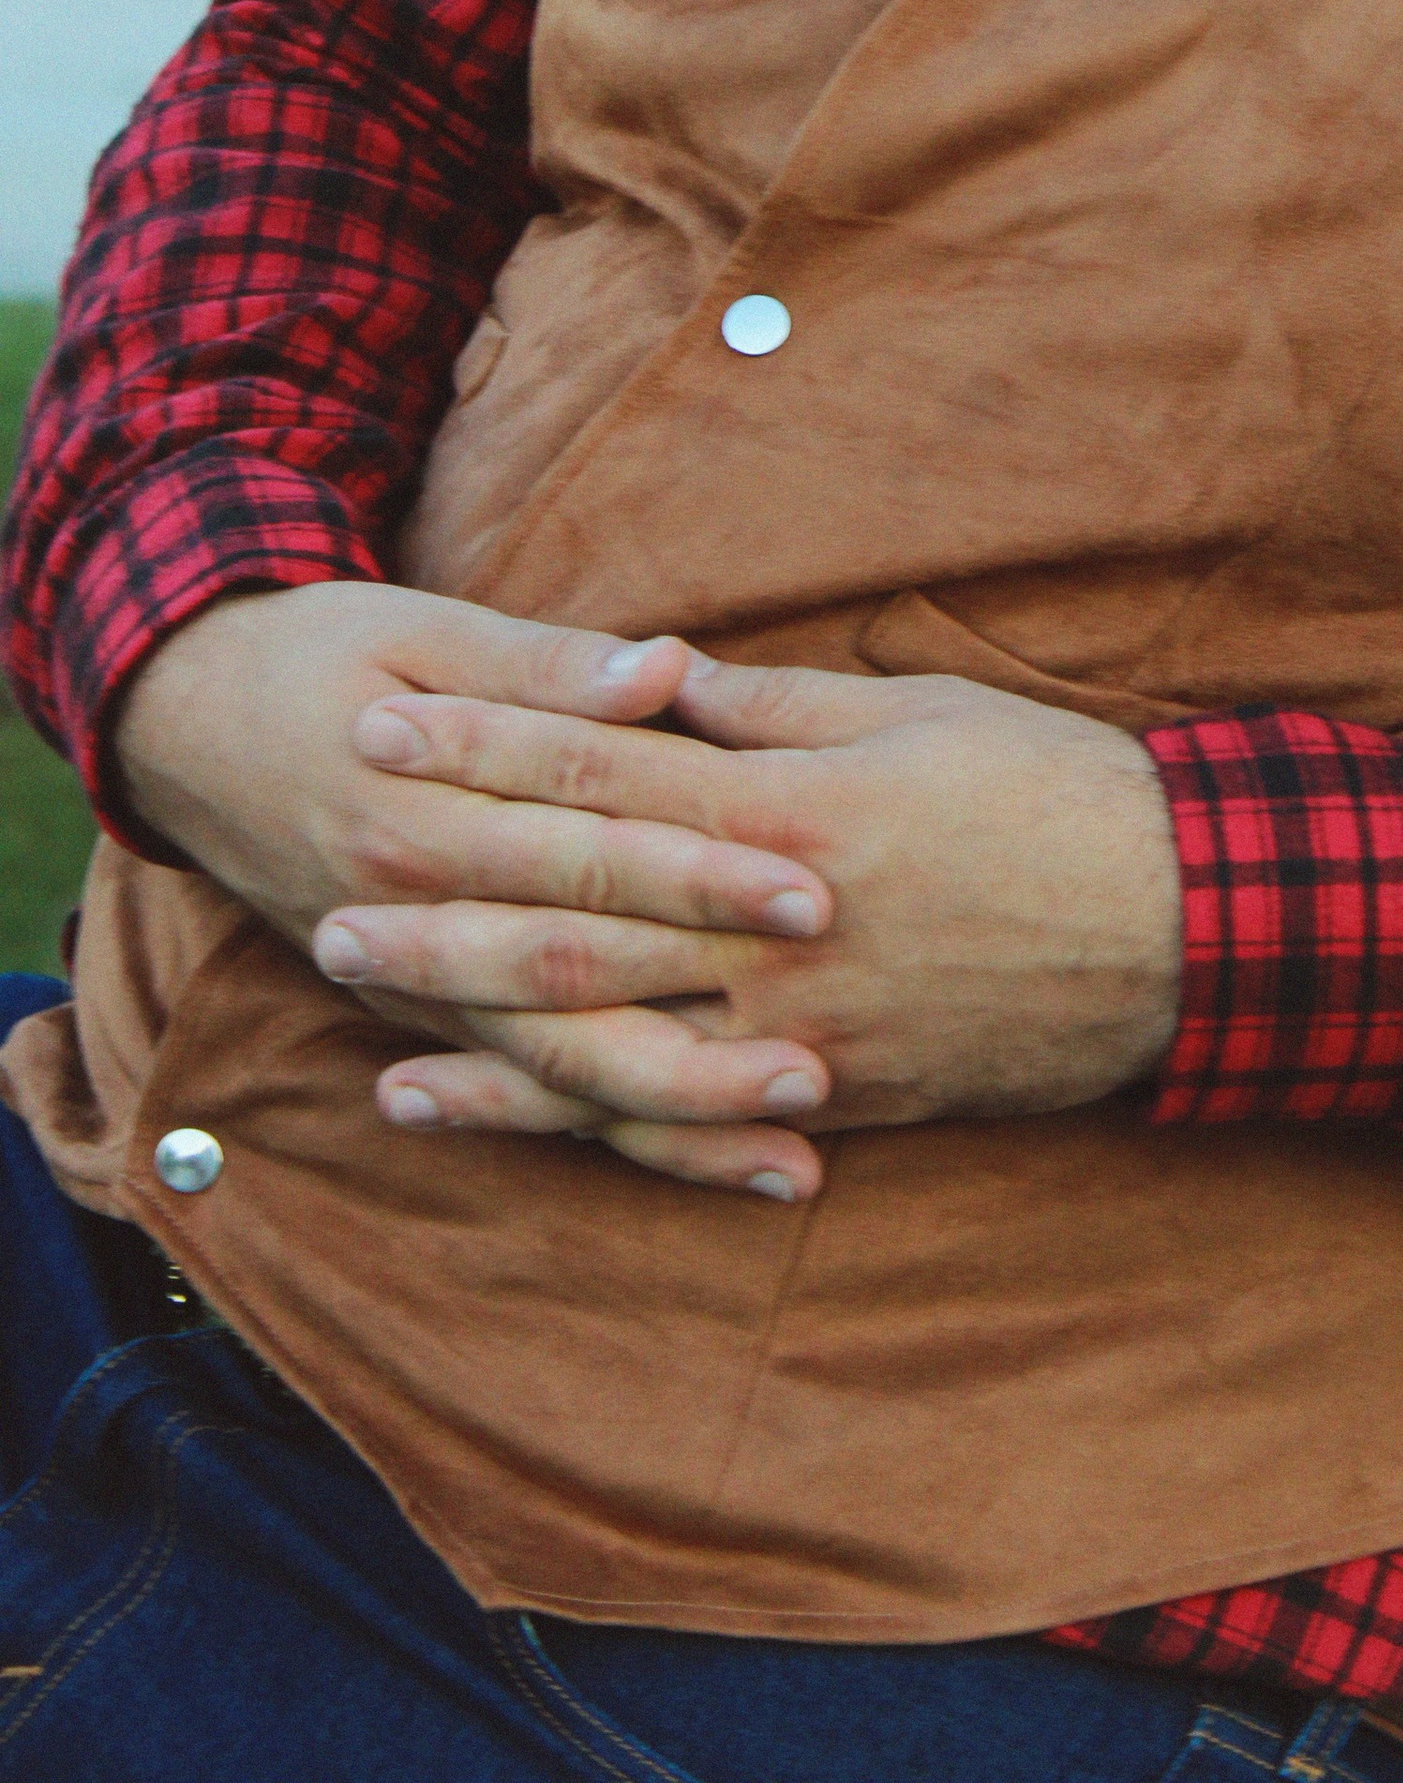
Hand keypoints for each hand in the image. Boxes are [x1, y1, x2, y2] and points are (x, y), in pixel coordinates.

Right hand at [114, 585, 839, 1157]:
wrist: (185, 724)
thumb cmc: (322, 658)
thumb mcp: (423, 629)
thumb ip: (550, 665)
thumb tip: (667, 667)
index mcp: (429, 811)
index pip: (588, 852)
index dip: (701, 872)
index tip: (813, 888)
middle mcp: (420, 917)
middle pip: (579, 987)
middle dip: (706, 1032)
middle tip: (823, 1064)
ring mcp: (418, 984)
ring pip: (555, 1074)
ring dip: (675, 1121)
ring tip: (791, 1164)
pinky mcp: (423, 1016)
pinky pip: (525, 1094)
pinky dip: (613, 1136)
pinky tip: (710, 1168)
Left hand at [315, 657, 1184, 1199]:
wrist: (1184, 933)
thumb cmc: (1057, 797)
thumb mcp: (917, 714)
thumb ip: (778, 709)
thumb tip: (664, 681)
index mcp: (791, 809)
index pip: (603, 772)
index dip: (486, 747)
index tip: (387, 724)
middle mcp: (771, 928)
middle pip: (574, 906)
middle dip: (442, 889)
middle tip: (328, 876)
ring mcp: (793, 1029)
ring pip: (601, 1025)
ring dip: (473, 1013)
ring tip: (366, 1001)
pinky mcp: (823, 1099)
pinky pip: (671, 1118)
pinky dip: (569, 1117)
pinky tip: (489, 1109)